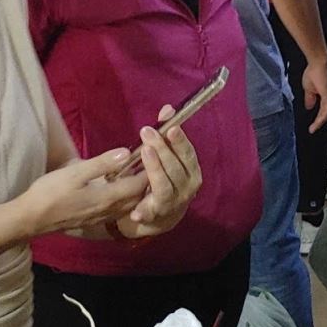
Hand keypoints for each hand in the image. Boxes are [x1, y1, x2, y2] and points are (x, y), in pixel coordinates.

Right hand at [18, 151, 147, 237]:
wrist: (31, 219)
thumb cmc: (50, 192)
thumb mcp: (74, 173)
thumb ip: (102, 163)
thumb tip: (126, 152)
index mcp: (108, 197)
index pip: (139, 184)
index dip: (149, 169)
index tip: (154, 154)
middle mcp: (110, 210)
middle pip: (139, 196)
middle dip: (148, 181)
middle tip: (151, 163)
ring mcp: (103, 217)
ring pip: (130, 205)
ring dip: (138, 191)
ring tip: (140, 174)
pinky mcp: (95, 220)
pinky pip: (120, 210)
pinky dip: (127, 199)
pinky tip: (121, 189)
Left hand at [114, 104, 203, 238]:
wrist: (160, 217)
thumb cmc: (164, 180)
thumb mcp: (168, 158)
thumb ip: (167, 136)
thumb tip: (167, 108)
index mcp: (191, 172)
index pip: (188, 154)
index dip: (179, 140)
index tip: (170, 126)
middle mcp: (187, 188)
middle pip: (175, 168)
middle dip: (162, 149)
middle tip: (146, 132)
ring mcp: (172, 204)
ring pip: (164, 187)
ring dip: (155, 170)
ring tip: (144, 153)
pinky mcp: (155, 217)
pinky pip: (149, 213)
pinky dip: (143, 212)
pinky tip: (135, 211)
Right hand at [302, 59, 326, 131]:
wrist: (317, 63)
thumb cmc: (314, 71)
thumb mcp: (309, 89)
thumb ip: (310, 98)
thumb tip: (309, 106)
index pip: (324, 111)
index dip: (318, 119)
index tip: (312, 126)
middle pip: (326, 114)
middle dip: (319, 122)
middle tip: (313, 129)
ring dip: (319, 122)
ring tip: (313, 128)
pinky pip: (326, 111)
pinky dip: (321, 118)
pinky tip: (316, 123)